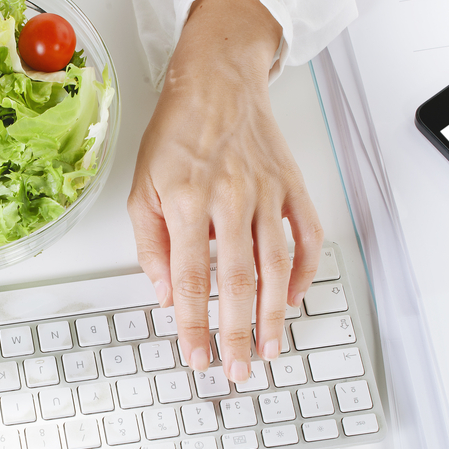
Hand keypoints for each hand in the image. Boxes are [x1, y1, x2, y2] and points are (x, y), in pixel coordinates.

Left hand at [127, 0, 322, 382]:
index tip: (196, 355)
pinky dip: (304, 272)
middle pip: (237, 281)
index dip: (193, 324)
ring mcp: (266, 193)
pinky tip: (294, 299)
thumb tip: (162, 291)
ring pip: (275, 266)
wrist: (218, 80)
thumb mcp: (141, 186)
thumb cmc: (176, 132)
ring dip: (274, 314)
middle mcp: (229, 200)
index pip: (190, 279)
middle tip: (238, 368)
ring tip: (270, 348)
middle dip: (238, 332)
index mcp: (185, 202)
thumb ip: (149, 243)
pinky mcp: (292, 186)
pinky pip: (306, 237)